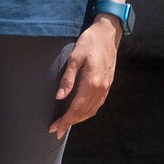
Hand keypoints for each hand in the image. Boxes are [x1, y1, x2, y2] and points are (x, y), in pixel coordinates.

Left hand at [50, 17, 121, 136]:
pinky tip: (80, 112)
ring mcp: (106, 88)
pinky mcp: (108, 85)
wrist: (108, 33)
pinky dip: (87, 112)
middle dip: (69, 123)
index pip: (76, 108)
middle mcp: (101, 89)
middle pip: (84, 113)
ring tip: (66, 124)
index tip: (55, 128)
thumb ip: (68, 78)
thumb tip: (59, 97)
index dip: (65, 120)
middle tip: (56, 130)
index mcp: (92, 83)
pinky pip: (97, 104)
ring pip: (91, 111)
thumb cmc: (90, 42)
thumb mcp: (75, 57)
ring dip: (78, 119)